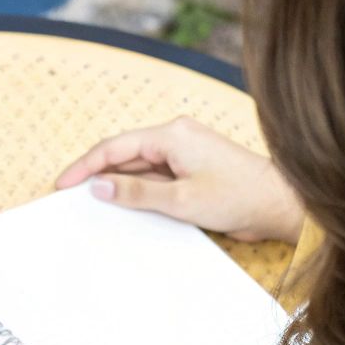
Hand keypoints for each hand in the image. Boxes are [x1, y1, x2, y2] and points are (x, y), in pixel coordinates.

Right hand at [54, 118, 304, 242]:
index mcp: (172, 135)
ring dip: (119, 187)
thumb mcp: (180, 199)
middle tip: (71, 199)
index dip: (86, 166)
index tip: (64, 184)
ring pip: (140, 169)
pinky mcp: (193, 172)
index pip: (115, 147)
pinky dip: (139, 193)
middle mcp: (177, 139)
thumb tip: (99, 186)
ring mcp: (186, 155)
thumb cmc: (239, 196)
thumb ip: (136, 192)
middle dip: (98, 176)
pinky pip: (157, 179)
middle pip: (125, 156)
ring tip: (93, 207)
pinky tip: (125, 209)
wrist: (281, 205)